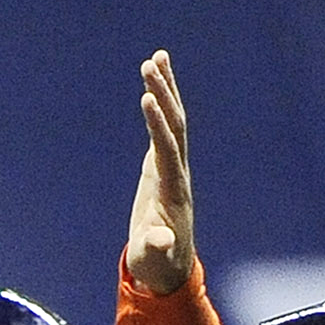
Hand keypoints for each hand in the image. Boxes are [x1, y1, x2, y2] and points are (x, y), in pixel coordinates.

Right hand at [126, 49, 197, 296]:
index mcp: (173, 191)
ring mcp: (173, 167)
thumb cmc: (156, 264)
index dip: (158, 126)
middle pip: (175, 127)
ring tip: (156, 57)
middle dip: (164, 96)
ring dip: (166, 89)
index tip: (146, 98)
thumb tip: (159, 240)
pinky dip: (160, 103)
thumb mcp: (152, 258)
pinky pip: (165, 127)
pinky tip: (153, 80)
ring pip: (174, 122)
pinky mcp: (163, 165)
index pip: (168, 151)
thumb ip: (154, 247)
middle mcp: (178, 173)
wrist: (167, 267)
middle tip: (149, 64)